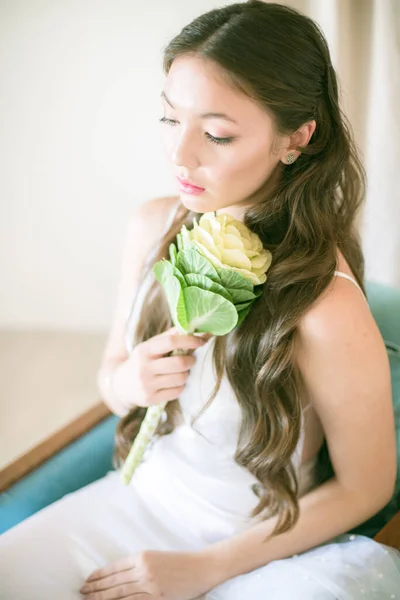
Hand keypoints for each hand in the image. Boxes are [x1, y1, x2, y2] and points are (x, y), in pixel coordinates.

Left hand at [79, 549, 215, 599]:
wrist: (202, 567)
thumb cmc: (180, 562)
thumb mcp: (156, 558)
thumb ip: (138, 565)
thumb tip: (117, 576)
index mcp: (142, 556)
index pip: (113, 568)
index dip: (98, 576)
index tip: (86, 581)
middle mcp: (143, 569)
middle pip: (114, 582)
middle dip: (95, 589)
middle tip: (81, 592)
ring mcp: (150, 585)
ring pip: (120, 594)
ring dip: (102, 598)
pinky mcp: (157, 598)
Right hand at [115, 326, 211, 409]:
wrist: (121, 385)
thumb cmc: (141, 362)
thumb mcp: (149, 347)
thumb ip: (168, 337)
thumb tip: (191, 328)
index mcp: (144, 350)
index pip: (171, 341)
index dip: (190, 340)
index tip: (202, 340)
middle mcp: (144, 367)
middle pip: (179, 363)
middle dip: (191, 360)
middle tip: (191, 360)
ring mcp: (147, 385)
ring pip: (180, 378)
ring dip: (186, 374)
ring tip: (181, 372)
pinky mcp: (151, 399)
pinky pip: (177, 392)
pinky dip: (180, 386)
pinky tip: (174, 383)